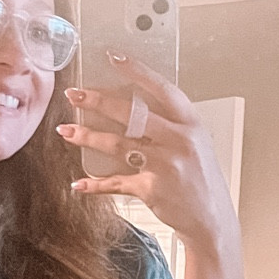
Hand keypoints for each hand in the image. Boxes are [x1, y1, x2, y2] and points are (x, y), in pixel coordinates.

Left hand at [59, 58, 238, 256]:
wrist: (211, 220)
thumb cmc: (201, 180)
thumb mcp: (196, 144)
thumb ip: (171, 126)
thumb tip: (133, 109)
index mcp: (191, 124)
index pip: (162, 89)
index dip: (137, 72)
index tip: (114, 58)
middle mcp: (178, 140)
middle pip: (131, 113)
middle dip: (98, 101)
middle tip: (75, 95)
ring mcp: (164, 165)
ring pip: (117, 144)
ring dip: (87, 136)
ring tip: (67, 130)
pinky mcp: (151, 189)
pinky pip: (116, 182)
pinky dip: (95, 184)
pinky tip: (79, 184)